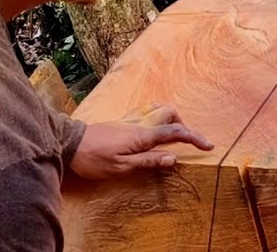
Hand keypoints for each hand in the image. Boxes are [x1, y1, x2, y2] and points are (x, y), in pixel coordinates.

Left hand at [69, 103, 213, 179]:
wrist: (69, 144)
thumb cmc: (93, 159)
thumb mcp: (121, 167)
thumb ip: (148, 161)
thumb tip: (173, 159)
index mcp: (143, 134)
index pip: (175, 132)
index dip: (194, 137)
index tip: (208, 145)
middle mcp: (139, 122)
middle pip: (169, 113)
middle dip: (182, 124)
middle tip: (185, 141)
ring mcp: (129, 118)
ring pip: (157, 108)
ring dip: (169, 118)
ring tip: (171, 135)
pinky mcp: (121, 120)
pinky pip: (144, 111)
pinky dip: (155, 117)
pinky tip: (150, 130)